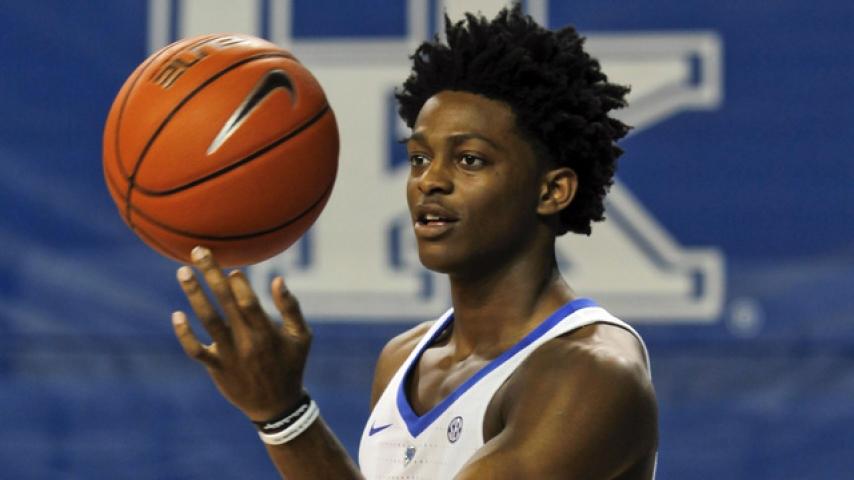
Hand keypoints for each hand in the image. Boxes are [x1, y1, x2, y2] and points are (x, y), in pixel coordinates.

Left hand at [171, 246, 310, 421]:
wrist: (276, 405)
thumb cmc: (291, 364)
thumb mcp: (302, 336)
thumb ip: (291, 308)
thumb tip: (278, 280)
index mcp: (267, 332)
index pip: (249, 303)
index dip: (239, 285)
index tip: (231, 268)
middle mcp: (246, 341)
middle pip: (225, 303)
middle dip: (211, 274)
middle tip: (198, 251)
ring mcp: (229, 354)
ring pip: (208, 320)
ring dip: (194, 294)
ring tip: (183, 272)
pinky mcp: (217, 366)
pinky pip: (196, 349)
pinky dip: (184, 333)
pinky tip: (177, 315)